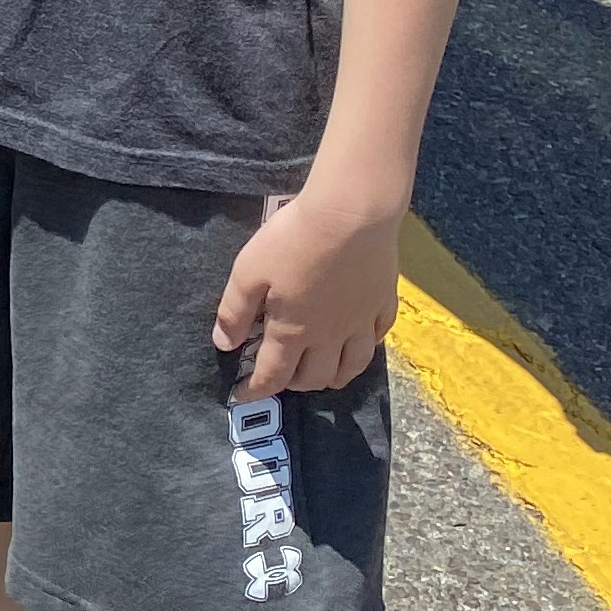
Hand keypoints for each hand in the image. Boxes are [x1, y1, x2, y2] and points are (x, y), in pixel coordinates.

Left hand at [212, 175, 401, 396]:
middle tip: (280, 377)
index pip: (273, 375)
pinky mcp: (384, 302)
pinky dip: (367, 347)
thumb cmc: (294, 239)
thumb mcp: (248, 271)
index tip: (240, 395)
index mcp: (292, 331)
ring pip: (352, 367)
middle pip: (314, 377)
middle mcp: (329, 336)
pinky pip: (379, 337)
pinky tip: (361, 341)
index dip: (254, 390)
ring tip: (321, 375)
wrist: (351, 214)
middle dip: (293, 385)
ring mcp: (361, 322)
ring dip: (333, 377)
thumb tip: (225, 346)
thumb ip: (234, 312)